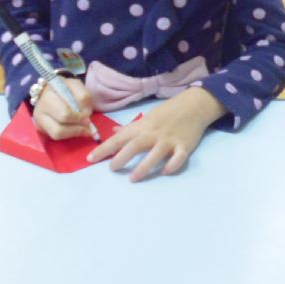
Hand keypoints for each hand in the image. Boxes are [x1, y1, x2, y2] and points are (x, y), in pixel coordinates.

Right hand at [32, 77, 95, 139]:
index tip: (88, 115)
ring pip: (57, 133)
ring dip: (74, 132)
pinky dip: (68, 135)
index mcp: (49, 94)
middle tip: (87, 124)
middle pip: (61, 123)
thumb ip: (83, 96)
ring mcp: (38, 120)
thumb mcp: (75, 85)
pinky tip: (76, 131)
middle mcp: (41, 108)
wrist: (47, 91)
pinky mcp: (40, 129)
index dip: (79, 115)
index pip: (66, 110)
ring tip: (84, 130)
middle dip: (78, 125)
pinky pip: (55, 137)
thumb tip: (87, 114)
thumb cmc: (63, 88)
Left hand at [87, 87, 226, 182]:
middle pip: (135, 145)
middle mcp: (154, 133)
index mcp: (143, 126)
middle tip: (111, 169)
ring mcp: (170, 139)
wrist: (195, 104)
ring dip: (144, 166)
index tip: (90, 159)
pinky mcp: (185, 145)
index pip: (120, 138)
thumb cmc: (169, 112)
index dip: (104, 148)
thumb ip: (130, 127)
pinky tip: (165, 171)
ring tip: (133, 179)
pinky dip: (172, 164)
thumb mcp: (148, 117)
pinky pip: (179, 156)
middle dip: (122, 157)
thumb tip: (112, 131)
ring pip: (155, 153)